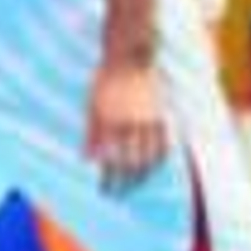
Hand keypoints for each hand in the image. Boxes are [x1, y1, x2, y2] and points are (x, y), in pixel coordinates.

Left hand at [86, 56, 168, 193]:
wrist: (129, 57)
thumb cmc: (106, 81)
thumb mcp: (92, 105)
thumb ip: (91, 133)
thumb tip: (87, 160)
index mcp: (109, 121)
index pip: (108, 159)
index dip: (108, 178)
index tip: (105, 190)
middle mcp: (128, 123)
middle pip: (128, 162)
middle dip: (124, 183)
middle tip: (119, 194)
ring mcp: (146, 119)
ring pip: (147, 156)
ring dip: (141, 176)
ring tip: (136, 186)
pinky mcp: (160, 114)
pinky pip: (163, 143)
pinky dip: (159, 158)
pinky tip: (154, 168)